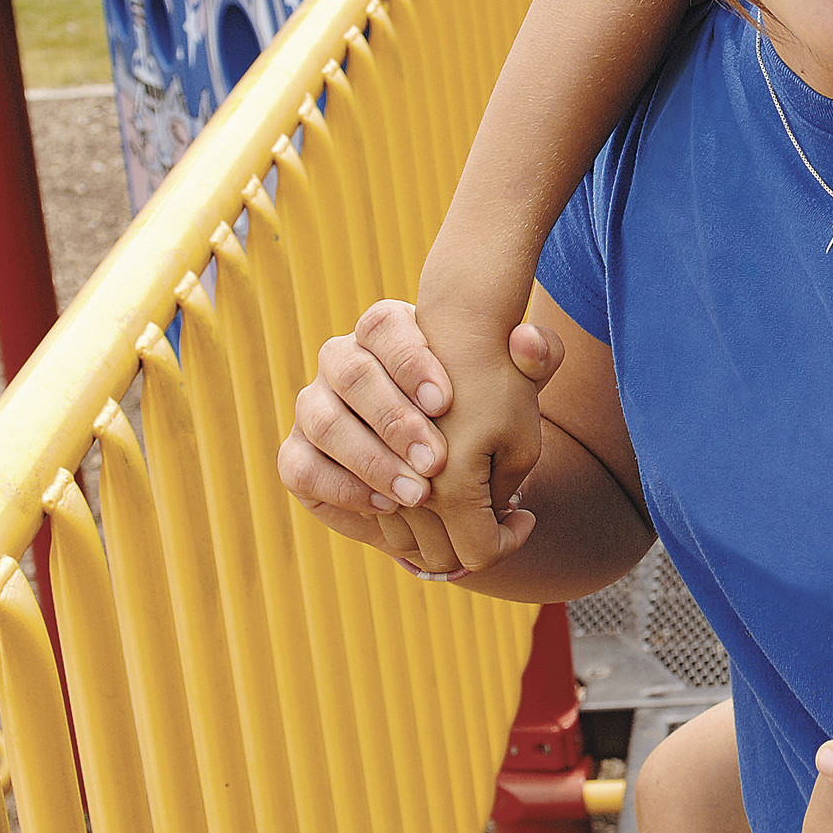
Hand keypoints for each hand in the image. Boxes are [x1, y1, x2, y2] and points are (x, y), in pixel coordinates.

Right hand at [275, 298, 542, 573]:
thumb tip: (529, 341)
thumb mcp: (516, 384)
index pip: (384, 325)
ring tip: (419, 493)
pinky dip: (342, 487)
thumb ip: (535, 357)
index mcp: (387, 330)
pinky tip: (385, 506)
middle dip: (393, 418)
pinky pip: (301, 467)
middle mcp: (342, 361)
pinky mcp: (297, 455)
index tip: (447, 401)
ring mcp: (313, 406)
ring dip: (370, 458)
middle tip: (437, 460)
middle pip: (350, 372)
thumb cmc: (484, 407)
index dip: (410, 360)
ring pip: (321, 419)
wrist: (449, 466)